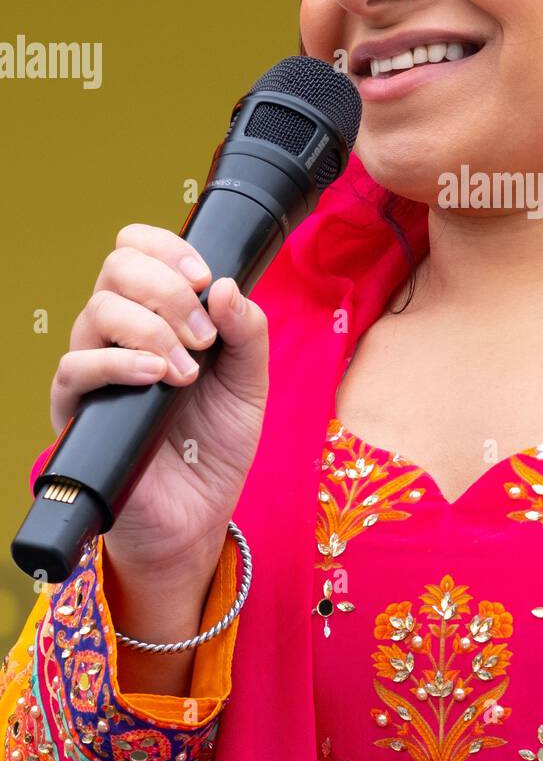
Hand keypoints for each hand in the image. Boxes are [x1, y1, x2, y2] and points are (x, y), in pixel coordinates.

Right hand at [52, 223, 268, 579]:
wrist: (199, 512)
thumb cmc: (217, 441)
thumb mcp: (250, 380)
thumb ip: (246, 330)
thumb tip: (223, 286)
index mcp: (156, 313)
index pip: (138, 249)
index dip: (167, 248)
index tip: (203, 277)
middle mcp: (119, 332)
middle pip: (116, 268)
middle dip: (167, 289)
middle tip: (203, 336)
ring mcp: (94, 369)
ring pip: (97, 311)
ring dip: (152, 329)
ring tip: (187, 370)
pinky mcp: (76, 410)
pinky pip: (76, 367)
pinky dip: (118, 364)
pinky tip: (156, 376)